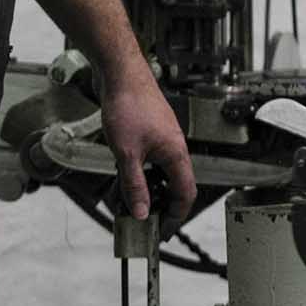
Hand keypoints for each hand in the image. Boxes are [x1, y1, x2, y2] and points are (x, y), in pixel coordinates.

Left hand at [98, 65, 197, 227]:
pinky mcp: (149, 132)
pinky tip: (122, 176)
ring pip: (158, 173)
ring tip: (125, 200)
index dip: (176, 217)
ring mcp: (161, 139)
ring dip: (145, 189)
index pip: (185, 195)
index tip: (163, 232)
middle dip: (158, 205)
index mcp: (176, 154)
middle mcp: (173, 147)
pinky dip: (138, 173)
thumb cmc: (128, 105)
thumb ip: (135, 185)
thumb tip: (142, 212)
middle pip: (172, 186)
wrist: (120, 73)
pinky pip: (148, 160)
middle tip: (142, 220)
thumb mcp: (127, 154)